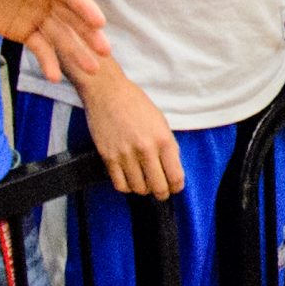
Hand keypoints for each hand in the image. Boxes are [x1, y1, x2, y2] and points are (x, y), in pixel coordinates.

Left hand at [0, 0, 110, 83]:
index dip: (86, 8)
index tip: (100, 22)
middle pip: (73, 19)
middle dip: (89, 35)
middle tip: (105, 51)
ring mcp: (37, 16)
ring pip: (61, 36)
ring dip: (76, 52)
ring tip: (91, 70)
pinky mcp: (25, 31)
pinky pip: (40, 48)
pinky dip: (48, 61)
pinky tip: (56, 77)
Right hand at [83, 66, 182, 198]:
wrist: (107, 92)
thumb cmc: (135, 104)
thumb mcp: (161, 122)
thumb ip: (167, 146)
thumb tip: (172, 169)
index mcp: (163, 140)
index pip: (175, 176)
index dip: (177, 187)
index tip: (174, 187)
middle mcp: (146, 150)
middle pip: (158, 187)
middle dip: (161, 193)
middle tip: (160, 191)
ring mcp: (126, 155)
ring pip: (138, 189)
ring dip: (143, 189)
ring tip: (143, 182)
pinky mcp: (108, 157)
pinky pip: (120, 185)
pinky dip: (126, 187)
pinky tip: (129, 179)